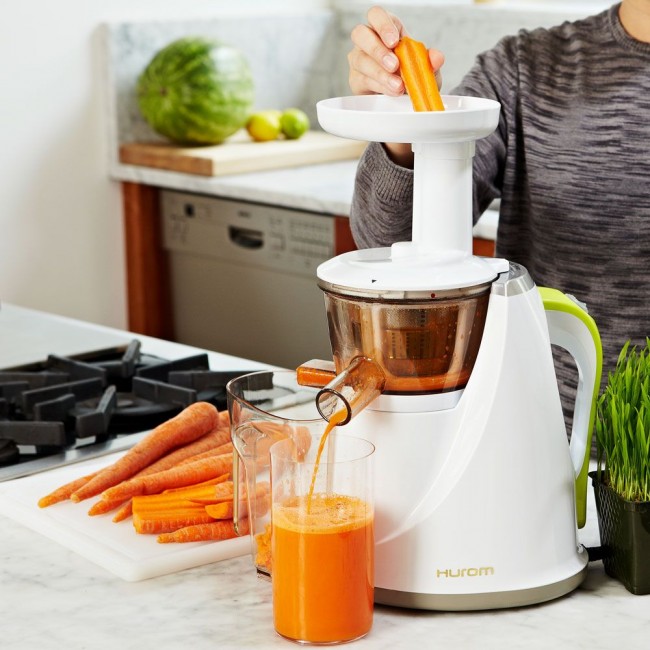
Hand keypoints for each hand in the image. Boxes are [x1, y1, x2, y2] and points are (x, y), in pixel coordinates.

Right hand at [348, 6, 444, 166]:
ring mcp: (359, 59)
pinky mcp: (356, 79)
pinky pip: (361, 80)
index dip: (383, 25)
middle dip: (377, 49)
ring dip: (380, 74)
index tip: (395, 42)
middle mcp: (368, 41)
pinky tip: (391, 91)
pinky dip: (379, 86)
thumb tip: (436, 58)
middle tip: (394, 65)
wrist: (404, 97)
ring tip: (398, 85)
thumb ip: (431, 60)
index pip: (376, 15)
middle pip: (360, 33)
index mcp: (385, 29)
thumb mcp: (426, 67)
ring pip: (360, 60)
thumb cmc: (411, 74)